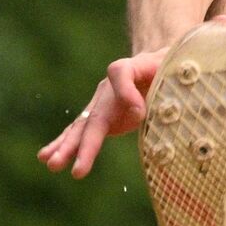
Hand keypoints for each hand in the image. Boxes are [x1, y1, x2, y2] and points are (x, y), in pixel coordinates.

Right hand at [38, 47, 168, 177]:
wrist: (159, 62)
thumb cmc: (171, 65)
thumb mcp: (177, 66)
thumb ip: (167, 81)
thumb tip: (140, 113)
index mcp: (131, 66)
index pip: (120, 73)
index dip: (127, 92)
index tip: (140, 114)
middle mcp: (109, 86)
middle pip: (95, 113)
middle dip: (84, 141)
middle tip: (69, 162)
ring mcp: (102, 102)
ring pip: (84, 126)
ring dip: (68, 147)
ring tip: (50, 163)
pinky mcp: (102, 118)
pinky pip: (83, 133)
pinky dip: (67, 145)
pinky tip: (48, 158)